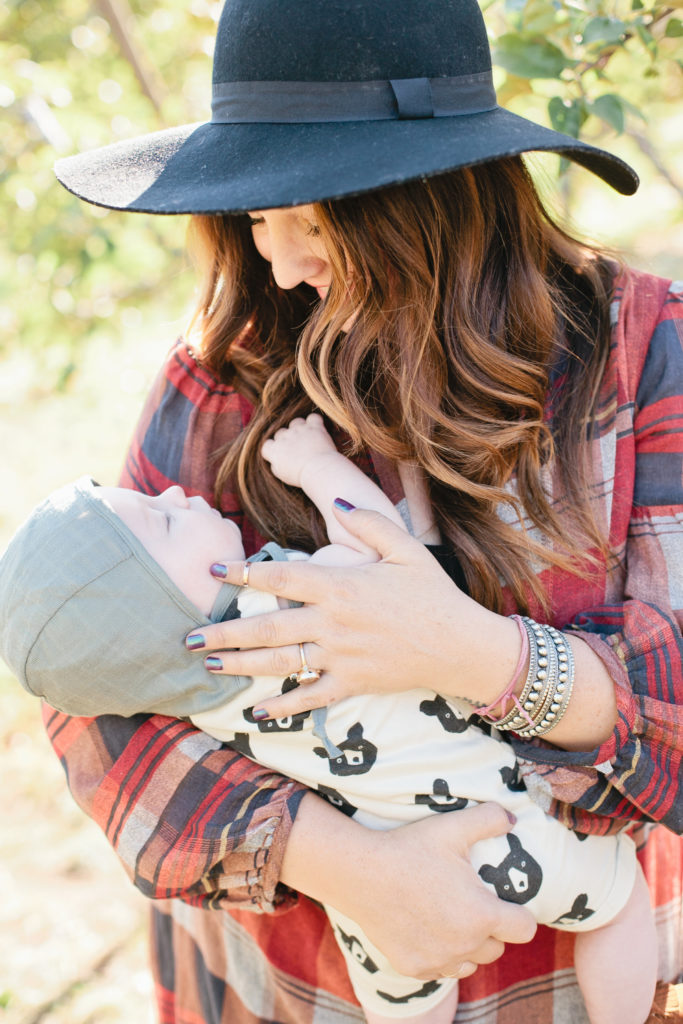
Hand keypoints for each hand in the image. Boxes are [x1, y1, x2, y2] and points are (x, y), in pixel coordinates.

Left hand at [188, 505, 501, 710]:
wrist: (462, 645)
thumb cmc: (434, 593)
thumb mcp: (406, 548)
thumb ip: (369, 522)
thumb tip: (339, 500)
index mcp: (342, 585)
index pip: (282, 575)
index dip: (244, 572)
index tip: (215, 570)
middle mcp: (334, 622)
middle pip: (268, 626)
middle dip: (225, 633)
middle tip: (189, 638)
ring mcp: (341, 656)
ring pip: (280, 662)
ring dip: (241, 666)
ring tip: (209, 666)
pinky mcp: (353, 684)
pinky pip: (311, 697)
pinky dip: (283, 708)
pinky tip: (256, 714)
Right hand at [261, 412, 338, 488]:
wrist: (317, 470)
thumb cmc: (299, 476)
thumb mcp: (281, 474)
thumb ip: (275, 464)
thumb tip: (274, 460)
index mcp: (274, 449)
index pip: (267, 444)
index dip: (274, 449)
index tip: (281, 455)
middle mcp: (284, 436)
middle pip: (281, 432)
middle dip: (287, 439)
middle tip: (297, 450)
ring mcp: (299, 430)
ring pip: (296, 422)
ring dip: (300, 428)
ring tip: (307, 439)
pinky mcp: (314, 427)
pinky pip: (313, 418)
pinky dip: (315, 422)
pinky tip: (317, 430)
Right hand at [282, 795, 536, 979]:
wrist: (361, 874)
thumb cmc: (410, 849)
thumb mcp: (452, 827)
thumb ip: (489, 819)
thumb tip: (512, 818)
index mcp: (482, 914)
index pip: (525, 929)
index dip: (519, 914)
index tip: (503, 901)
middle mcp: (465, 945)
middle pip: (497, 948)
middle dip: (490, 929)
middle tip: (470, 903)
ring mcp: (439, 960)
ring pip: (470, 962)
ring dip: (467, 945)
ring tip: (449, 917)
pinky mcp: (414, 968)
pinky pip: (440, 969)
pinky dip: (439, 954)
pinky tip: (424, 928)